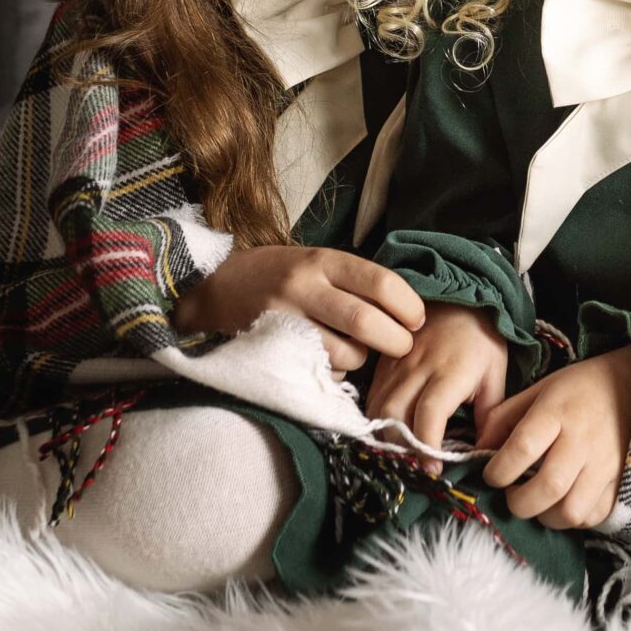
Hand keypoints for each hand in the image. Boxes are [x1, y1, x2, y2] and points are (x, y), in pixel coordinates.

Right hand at [172, 246, 426, 372]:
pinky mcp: (272, 347)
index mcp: (323, 259)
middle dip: (396, 342)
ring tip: (359, 352)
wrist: (213, 287)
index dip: (409, 306)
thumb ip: (354, 280)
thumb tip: (407, 309)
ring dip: (362, 360)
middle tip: (402, 346)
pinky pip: (319, 369)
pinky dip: (335, 370)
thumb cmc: (278, 276)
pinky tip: (330, 360)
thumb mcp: (315, 262)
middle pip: (367, 322)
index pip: (381, 282)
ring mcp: (286, 318)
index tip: (417, 320)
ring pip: (345, 353)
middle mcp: (304, 285)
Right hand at [364, 303, 509, 452]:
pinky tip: (389, 433)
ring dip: (386, 436)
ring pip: (378, 408)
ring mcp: (396, 365)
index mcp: (450, 372)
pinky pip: (372, 397)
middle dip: (401, 447)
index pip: (429, 414)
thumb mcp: (496, 375)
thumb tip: (485, 453)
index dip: (427, 445)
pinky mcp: (383, 363)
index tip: (434, 470)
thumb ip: (490, 415)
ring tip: (402, 454)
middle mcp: (417, 368)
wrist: (457, 299)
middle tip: (415, 467)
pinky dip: (377, 420)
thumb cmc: (482, 341)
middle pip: (394, 415)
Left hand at [476, 344, 630, 528]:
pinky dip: (574, 518)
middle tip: (512, 496)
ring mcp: (606, 464)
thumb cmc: (578, 388)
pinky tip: (564, 502)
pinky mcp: (622, 480)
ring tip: (538, 502)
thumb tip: (478, 451)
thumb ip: (504, 418)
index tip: (491, 475)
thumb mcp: (538, 390)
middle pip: (548, 487)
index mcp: (557, 411)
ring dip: (546, 516)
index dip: (498, 470)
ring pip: (572, 511)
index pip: (522, 448)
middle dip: (519, 503)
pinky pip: (594, 515)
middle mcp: (583, 439)